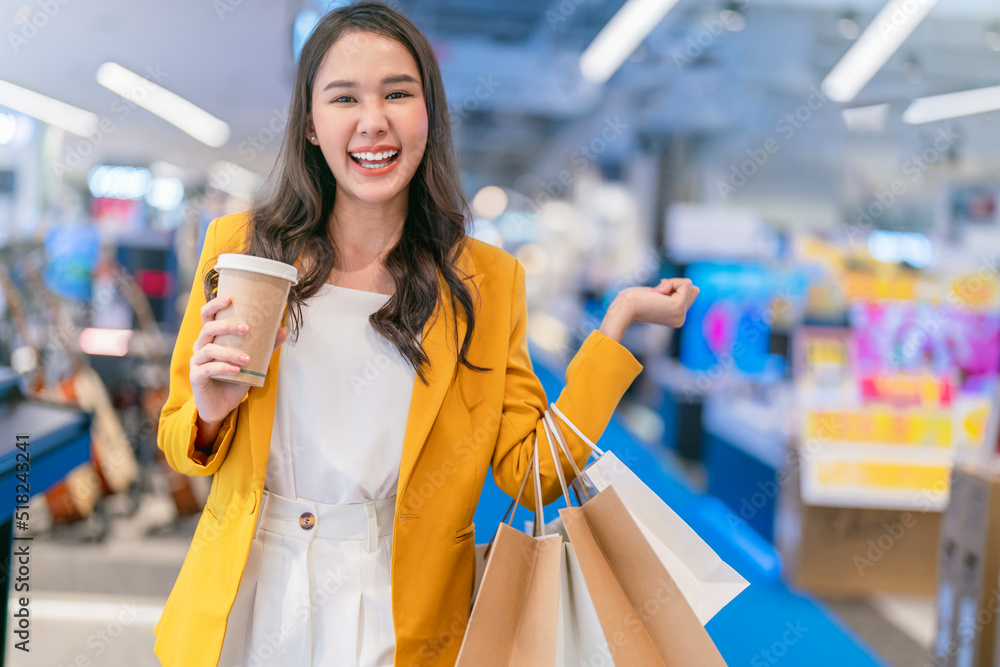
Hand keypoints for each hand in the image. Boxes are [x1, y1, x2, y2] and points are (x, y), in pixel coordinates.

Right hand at [189, 294, 288, 423]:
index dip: (215, 304)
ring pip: (208, 350)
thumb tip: (283, 330)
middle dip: (227, 326)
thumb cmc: (235, 379)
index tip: (231, 298)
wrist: (222, 406)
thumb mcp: (253, 362)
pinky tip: (237, 371)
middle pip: (208, 329)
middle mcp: (201, 346)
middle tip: (247, 328)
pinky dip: (222, 368)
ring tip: (248, 359)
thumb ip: (266, 346)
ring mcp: (196, 362)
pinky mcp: (196, 377)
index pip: (208, 315)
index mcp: (212, 338)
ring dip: (229, 352)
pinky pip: (206, 369)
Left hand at [623, 278, 699, 328]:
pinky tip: (657, 293)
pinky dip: (671, 282)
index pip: (688, 293)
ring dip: (670, 283)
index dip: (672, 287)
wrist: (623, 308)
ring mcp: (680, 315)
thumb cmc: (634, 300)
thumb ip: (677, 292)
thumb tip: (696, 289)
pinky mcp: (678, 307)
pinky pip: (685, 283)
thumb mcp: (659, 294)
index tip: (655, 296)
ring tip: (655, 295)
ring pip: (689, 285)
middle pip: (692, 289)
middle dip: (673, 285)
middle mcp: (681, 319)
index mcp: (676, 318)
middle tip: (655, 295)